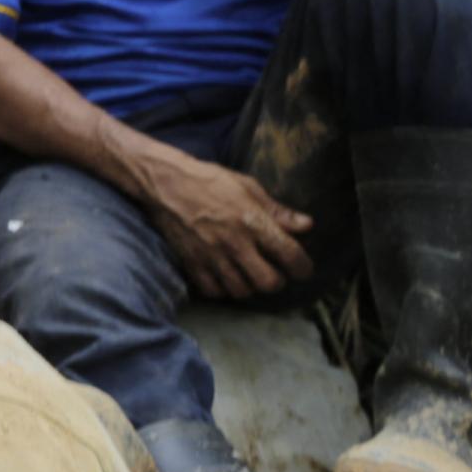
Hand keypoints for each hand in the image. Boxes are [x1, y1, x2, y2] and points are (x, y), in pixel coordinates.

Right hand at [141, 153, 313, 300]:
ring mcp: (211, 256)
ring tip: (250, 276)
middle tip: (275, 273)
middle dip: (277, 281)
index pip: (290, 254)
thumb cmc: (209, 181)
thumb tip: (307, 225)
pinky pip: (213, 291)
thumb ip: (277, 210)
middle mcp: (234, 243)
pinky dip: (223, 289)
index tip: (303, 268)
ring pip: (241, 290)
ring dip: (250, 286)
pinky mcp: (191, 263)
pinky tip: (226, 277)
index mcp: (252, 221)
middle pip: (268, 282)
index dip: (303, 267)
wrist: (165, 184)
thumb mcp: (248, 187)